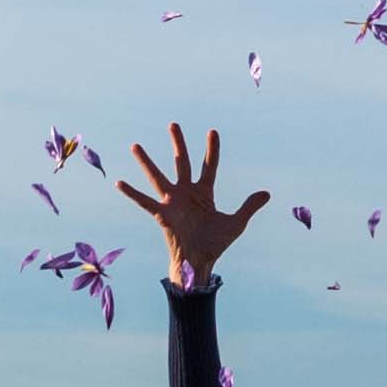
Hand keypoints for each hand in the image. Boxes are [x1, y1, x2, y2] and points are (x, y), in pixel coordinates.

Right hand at [107, 123, 265, 287]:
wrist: (200, 263)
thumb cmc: (216, 244)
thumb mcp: (236, 223)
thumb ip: (249, 206)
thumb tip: (266, 193)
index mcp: (204, 193)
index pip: (208, 166)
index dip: (211, 150)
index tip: (212, 131)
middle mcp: (186, 193)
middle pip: (181, 162)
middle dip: (178, 144)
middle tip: (173, 124)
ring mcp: (172, 202)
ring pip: (158, 176)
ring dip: (146, 162)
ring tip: (135, 146)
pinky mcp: (162, 214)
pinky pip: (144, 201)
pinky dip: (132, 193)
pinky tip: (119, 182)